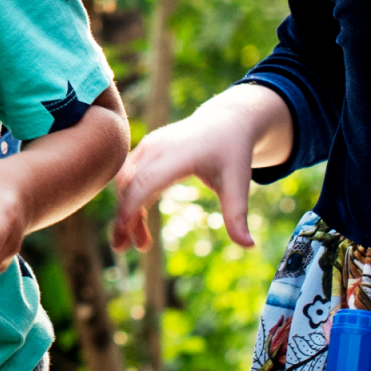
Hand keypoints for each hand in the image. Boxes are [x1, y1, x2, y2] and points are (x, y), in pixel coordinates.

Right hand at [110, 98, 260, 251]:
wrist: (226, 121)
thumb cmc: (232, 152)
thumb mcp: (238, 184)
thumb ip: (237, 215)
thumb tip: (249, 246)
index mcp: (180, 154)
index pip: (146, 181)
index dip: (131, 205)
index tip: (123, 231)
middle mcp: (158, 147)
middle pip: (129, 184)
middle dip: (122, 217)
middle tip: (121, 249)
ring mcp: (149, 146)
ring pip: (125, 182)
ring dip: (126, 212)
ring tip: (140, 243)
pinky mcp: (145, 150)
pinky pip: (129, 177)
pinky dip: (130, 200)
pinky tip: (139, 223)